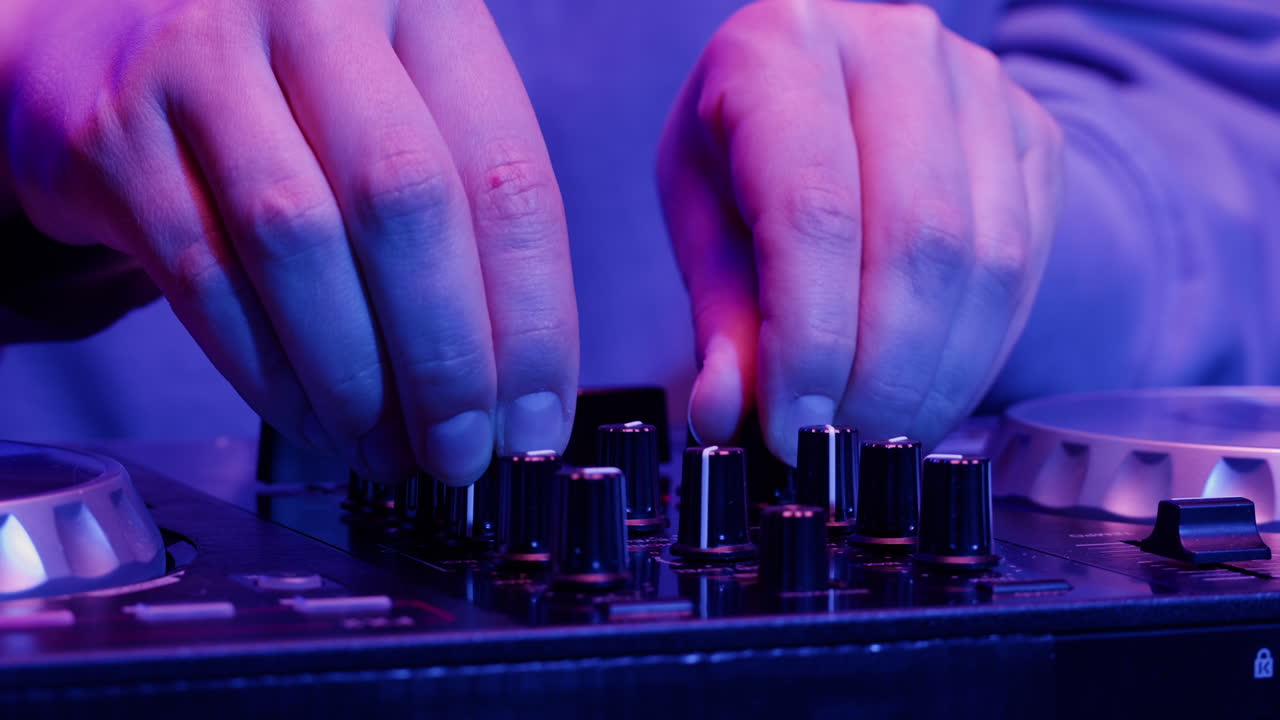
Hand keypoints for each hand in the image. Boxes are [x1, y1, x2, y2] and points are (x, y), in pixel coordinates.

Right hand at [5, 0, 577, 483]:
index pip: (507, 175)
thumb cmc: (297, 82)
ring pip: (298, 243)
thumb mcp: (405, 101)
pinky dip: (268, 371)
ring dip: (355, 377)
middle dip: (444, 357)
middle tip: (460, 451)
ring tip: (388, 449)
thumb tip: (513, 390)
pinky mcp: (117, 130)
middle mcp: (316, 9)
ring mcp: (204, 58)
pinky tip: (313, 419)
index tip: (534, 420)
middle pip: (403, 204)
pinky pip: (205, 275)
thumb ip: (465, 214)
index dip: (530, 319)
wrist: (108, 26)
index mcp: (426, 4)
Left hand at [659, 0, 1062, 462]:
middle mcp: (895, 45)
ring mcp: (981, 84)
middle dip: (878, 374)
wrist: (836, 97)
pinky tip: (927, 395)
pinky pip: (1025, 269)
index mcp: (783, 44)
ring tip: (880, 436)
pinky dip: (976, 354)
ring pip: (984, 262)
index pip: (812, 209)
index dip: (809, 340)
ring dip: (934, 377)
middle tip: (840, 449)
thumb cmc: (748, 152)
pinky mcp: (1035, 134)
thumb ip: (721, 316)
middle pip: (914, 240)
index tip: (792, 429)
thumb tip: (726, 414)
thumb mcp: (705, 217)